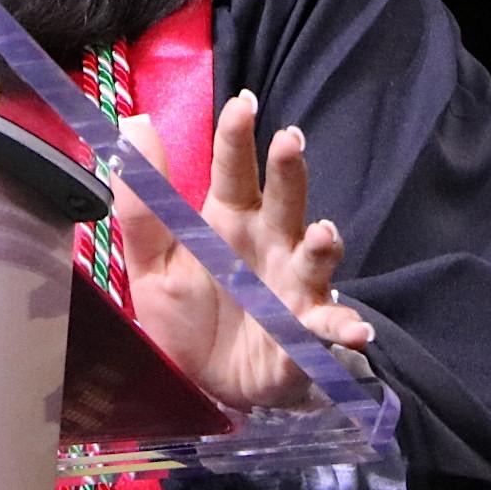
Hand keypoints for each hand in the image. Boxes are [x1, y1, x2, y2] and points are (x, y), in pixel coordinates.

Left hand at [112, 90, 376, 412]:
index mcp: (229, 221)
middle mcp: (269, 244)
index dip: (237, 136)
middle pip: (285, 199)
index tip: (243, 103)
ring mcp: (293, 287)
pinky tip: (356, 330)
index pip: (234, 170)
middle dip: (290, 171)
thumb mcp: (151, 262)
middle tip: (289, 141)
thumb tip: (133, 125)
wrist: (203, 386)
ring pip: (315, 256)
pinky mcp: (304, 334)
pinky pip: (328, 327)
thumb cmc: (184, 316)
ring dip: (322, 243)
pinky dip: (343, 328)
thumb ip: (142, 202)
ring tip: (323, 234)